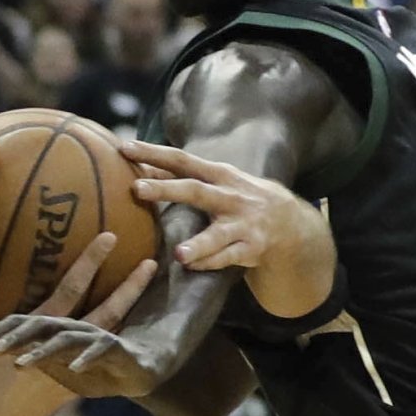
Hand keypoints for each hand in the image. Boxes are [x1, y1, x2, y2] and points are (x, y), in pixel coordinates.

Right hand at [0, 229, 161, 400]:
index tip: (112, 237)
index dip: (91, 261)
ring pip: (110, 336)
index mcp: (43, 331)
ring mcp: (75, 369)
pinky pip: (100, 358)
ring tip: (149, 295)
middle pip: (109, 312)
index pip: (73, 288)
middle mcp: (66, 347)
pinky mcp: (76, 387)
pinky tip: (128, 333)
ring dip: (129, 314)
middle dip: (131, 287)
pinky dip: (115, 344)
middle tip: (154, 262)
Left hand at [122, 138, 332, 316]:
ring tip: (179, 254)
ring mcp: (242, 224)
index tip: (124, 148)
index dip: (154, 153)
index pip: (182, 160)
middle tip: (137, 188)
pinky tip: (191, 266)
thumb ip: (184, 176)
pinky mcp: (251, 249)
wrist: (291, 223)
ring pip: (218, 235)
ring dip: (198, 244)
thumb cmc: (241, 199)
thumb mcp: (219, 181)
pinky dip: (209, 262)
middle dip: (166, 189)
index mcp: (219, 175)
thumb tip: (139, 166)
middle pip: (196, 191)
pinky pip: (227, 258)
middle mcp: (231, 196)